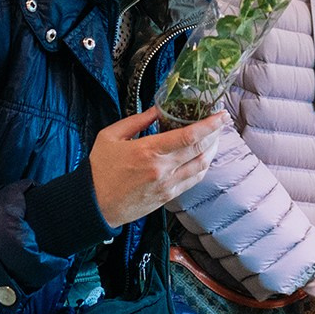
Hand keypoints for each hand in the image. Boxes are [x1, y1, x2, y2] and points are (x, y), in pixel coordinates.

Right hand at [87, 108, 224, 227]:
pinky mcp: (168, 197)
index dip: (210, 124)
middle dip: (216, 133)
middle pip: (200, 150)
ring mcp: (167, 185)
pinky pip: (193, 180)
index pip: (189, 136)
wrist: (93, 204)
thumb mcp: (111, 136)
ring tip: (214, 137)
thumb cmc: (99, 169)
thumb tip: (158, 109)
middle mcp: (162, 169)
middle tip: (221, 121)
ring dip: (212, 150)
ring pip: (201, 166)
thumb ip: (138, 120)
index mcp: (148, 150)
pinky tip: (202, 157)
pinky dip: (202, 167)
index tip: (220, 114)